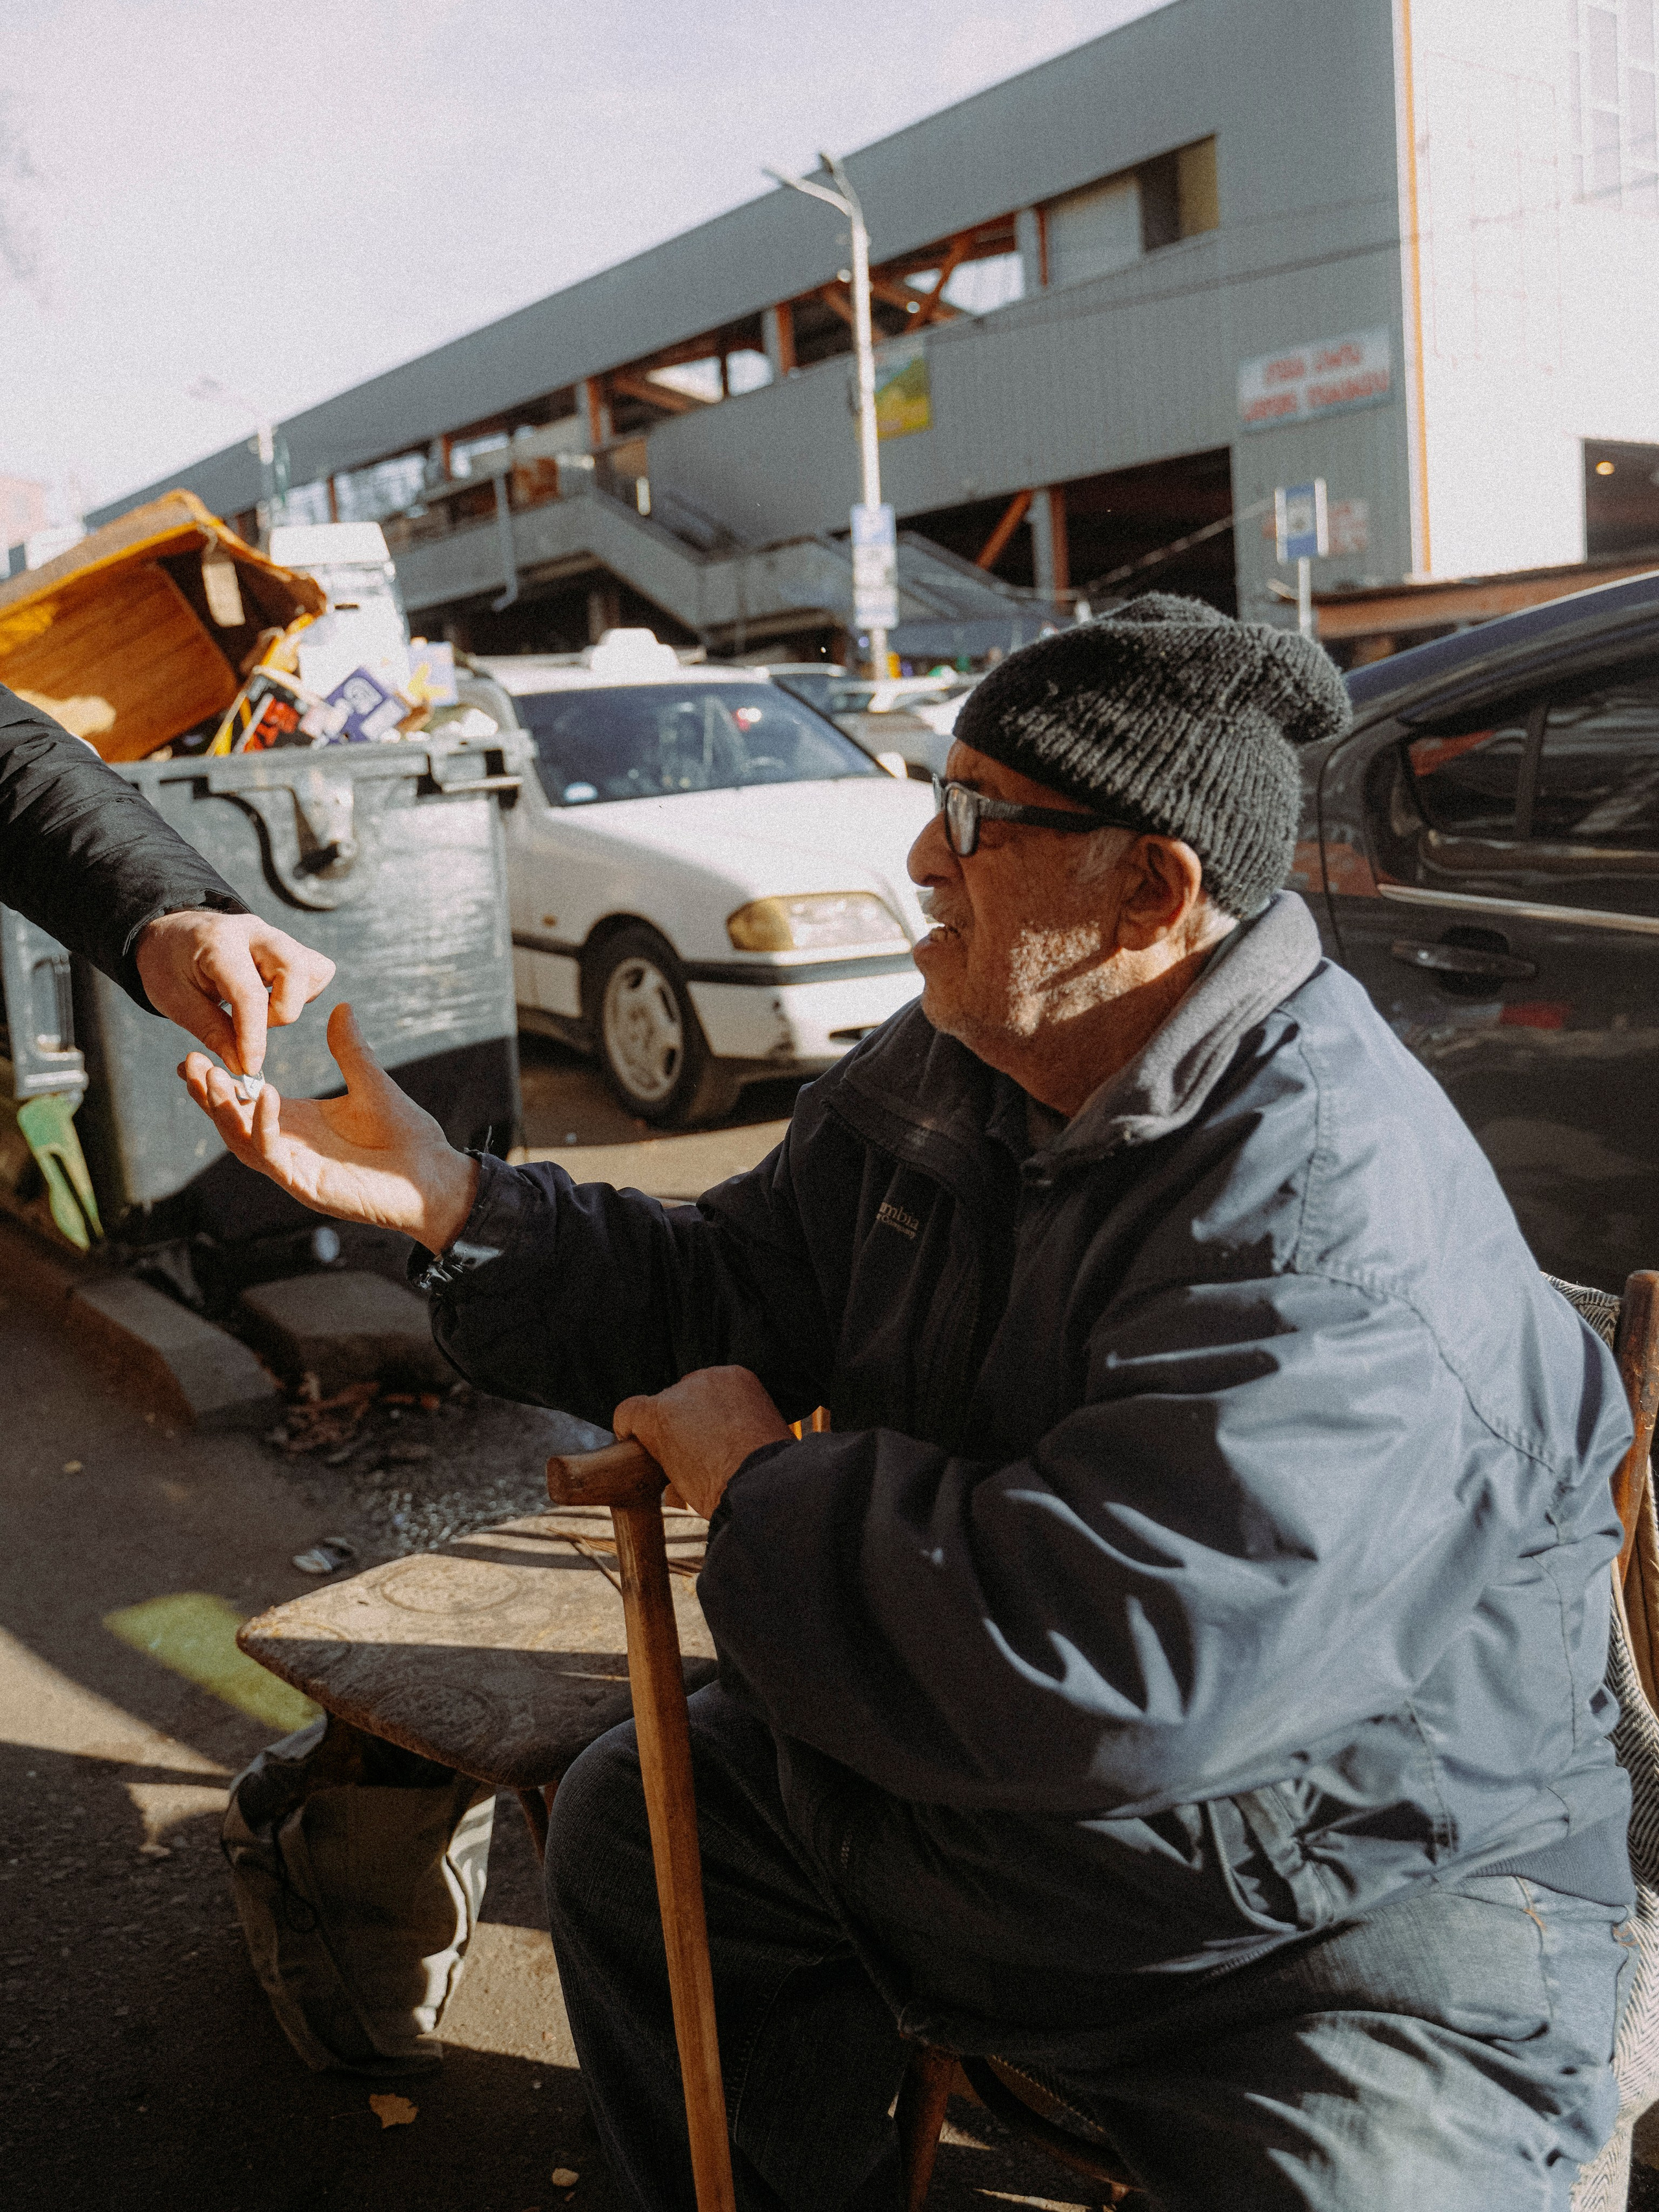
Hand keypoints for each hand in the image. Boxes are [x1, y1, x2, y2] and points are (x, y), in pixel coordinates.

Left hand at [136, 908, 334, 1076]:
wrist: (171, 936)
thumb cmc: (168, 967)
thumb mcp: (175, 1001)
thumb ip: (211, 1032)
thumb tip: (243, 1066)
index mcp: (217, 942)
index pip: (248, 993)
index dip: (253, 1037)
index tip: (249, 1067)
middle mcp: (253, 931)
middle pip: (296, 971)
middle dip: (281, 1011)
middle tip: (253, 1027)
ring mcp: (275, 936)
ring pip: (313, 971)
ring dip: (293, 1002)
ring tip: (260, 1012)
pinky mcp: (288, 946)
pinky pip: (316, 971)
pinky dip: (302, 994)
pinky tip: (272, 999)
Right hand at [178, 1001, 479, 1251]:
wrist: (435, 1178)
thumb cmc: (407, 1138)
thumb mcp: (372, 1084)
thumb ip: (350, 1050)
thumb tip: (341, 1007)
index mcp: (299, 1122)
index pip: (246, 1100)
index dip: (221, 1079)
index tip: (198, 1051)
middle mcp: (290, 1145)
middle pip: (233, 1120)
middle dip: (209, 1093)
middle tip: (189, 1061)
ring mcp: (296, 1168)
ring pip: (243, 1140)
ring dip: (224, 1109)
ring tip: (211, 1075)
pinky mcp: (308, 1185)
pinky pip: (275, 1154)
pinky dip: (265, 1125)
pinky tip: (263, 1094)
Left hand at [612, 1367, 791, 1517]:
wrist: (761, 1485)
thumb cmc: (768, 1475)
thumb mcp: (762, 1439)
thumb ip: (737, 1430)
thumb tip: (715, 1449)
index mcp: (738, 1380)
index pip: (708, 1396)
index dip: (704, 1423)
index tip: (710, 1447)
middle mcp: (709, 1377)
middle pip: (682, 1402)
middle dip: (685, 1430)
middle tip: (694, 1462)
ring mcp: (682, 1395)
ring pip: (660, 1413)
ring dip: (666, 1439)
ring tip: (678, 1470)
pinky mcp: (657, 1415)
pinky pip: (630, 1413)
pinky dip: (628, 1429)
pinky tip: (630, 1446)